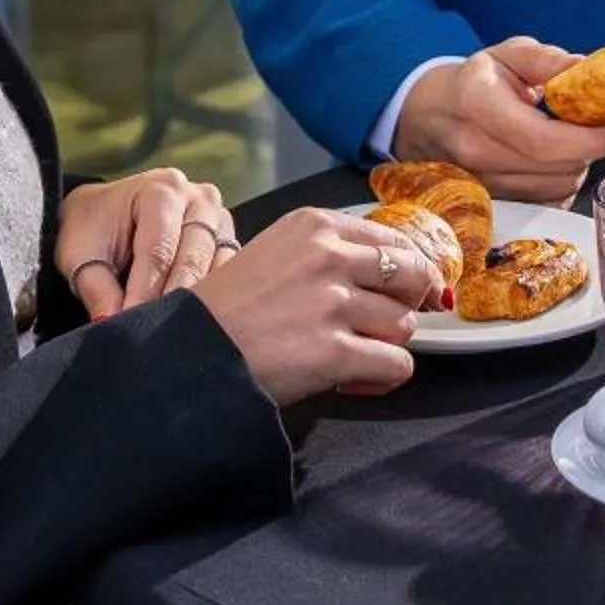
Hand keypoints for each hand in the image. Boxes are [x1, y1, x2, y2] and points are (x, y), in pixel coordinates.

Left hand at [56, 168, 237, 319]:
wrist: (107, 211)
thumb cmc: (94, 227)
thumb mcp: (81, 254)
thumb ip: (97, 289)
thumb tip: (111, 324)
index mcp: (161, 190)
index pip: (158, 252)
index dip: (144, 294)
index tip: (131, 324)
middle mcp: (198, 198)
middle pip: (192, 260)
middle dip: (169, 302)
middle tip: (151, 336)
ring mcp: (218, 218)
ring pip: (216, 270)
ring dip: (193, 304)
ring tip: (169, 331)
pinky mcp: (227, 240)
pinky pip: (229, 275)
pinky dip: (211, 300)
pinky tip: (190, 319)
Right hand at [193, 206, 447, 404]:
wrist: (192, 351)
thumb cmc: (231, 307)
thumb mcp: (278, 252)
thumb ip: (332, 252)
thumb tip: (398, 272)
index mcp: (315, 226)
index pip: (396, 240)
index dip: (411, 271)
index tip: (410, 292)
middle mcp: (329, 256)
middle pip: (412, 276)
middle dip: (406, 305)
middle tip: (383, 325)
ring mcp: (333, 304)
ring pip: (405, 325)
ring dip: (385, 345)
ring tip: (353, 354)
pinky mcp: (335, 352)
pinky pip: (396, 365)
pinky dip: (381, 378)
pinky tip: (352, 379)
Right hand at [391, 36, 604, 202]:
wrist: (426, 117)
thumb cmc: (472, 83)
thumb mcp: (506, 55)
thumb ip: (546, 60)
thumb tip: (588, 69)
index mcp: (478, 104)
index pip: (544, 139)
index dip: (594, 138)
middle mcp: (475, 150)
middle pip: (556, 167)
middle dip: (592, 146)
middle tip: (602, 123)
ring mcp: (479, 184)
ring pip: (555, 187)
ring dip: (578, 164)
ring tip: (570, 137)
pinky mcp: (490, 205)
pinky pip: (546, 202)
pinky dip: (561, 181)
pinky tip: (554, 159)